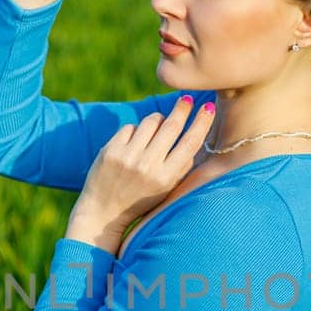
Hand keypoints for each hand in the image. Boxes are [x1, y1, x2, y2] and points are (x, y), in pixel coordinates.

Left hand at [69, 97, 215, 241]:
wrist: (103, 212)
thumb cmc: (141, 199)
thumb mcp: (166, 188)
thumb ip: (181, 165)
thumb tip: (196, 132)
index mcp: (166, 178)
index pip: (190, 143)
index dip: (202, 123)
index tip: (208, 107)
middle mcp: (148, 166)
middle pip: (171, 126)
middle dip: (182, 109)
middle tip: (187, 99)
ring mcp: (128, 157)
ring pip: (150, 122)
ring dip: (156, 121)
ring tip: (156, 130)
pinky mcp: (110, 150)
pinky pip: (130, 127)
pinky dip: (135, 132)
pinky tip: (133, 144)